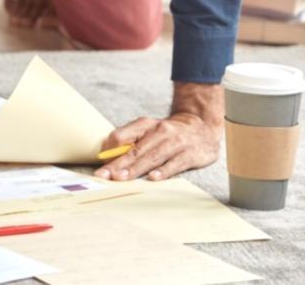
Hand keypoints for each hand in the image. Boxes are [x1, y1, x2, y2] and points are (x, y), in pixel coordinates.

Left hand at [95, 82, 222, 181]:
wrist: (202, 127)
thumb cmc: (168, 133)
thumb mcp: (149, 129)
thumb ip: (130, 140)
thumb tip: (109, 157)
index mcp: (145, 125)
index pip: (121, 135)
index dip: (110, 150)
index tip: (102, 164)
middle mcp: (160, 131)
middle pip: (134, 150)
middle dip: (118, 164)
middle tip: (104, 176)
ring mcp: (175, 142)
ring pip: (152, 157)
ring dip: (135, 169)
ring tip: (121, 178)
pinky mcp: (190, 154)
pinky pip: (174, 164)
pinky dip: (163, 171)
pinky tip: (153, 178)